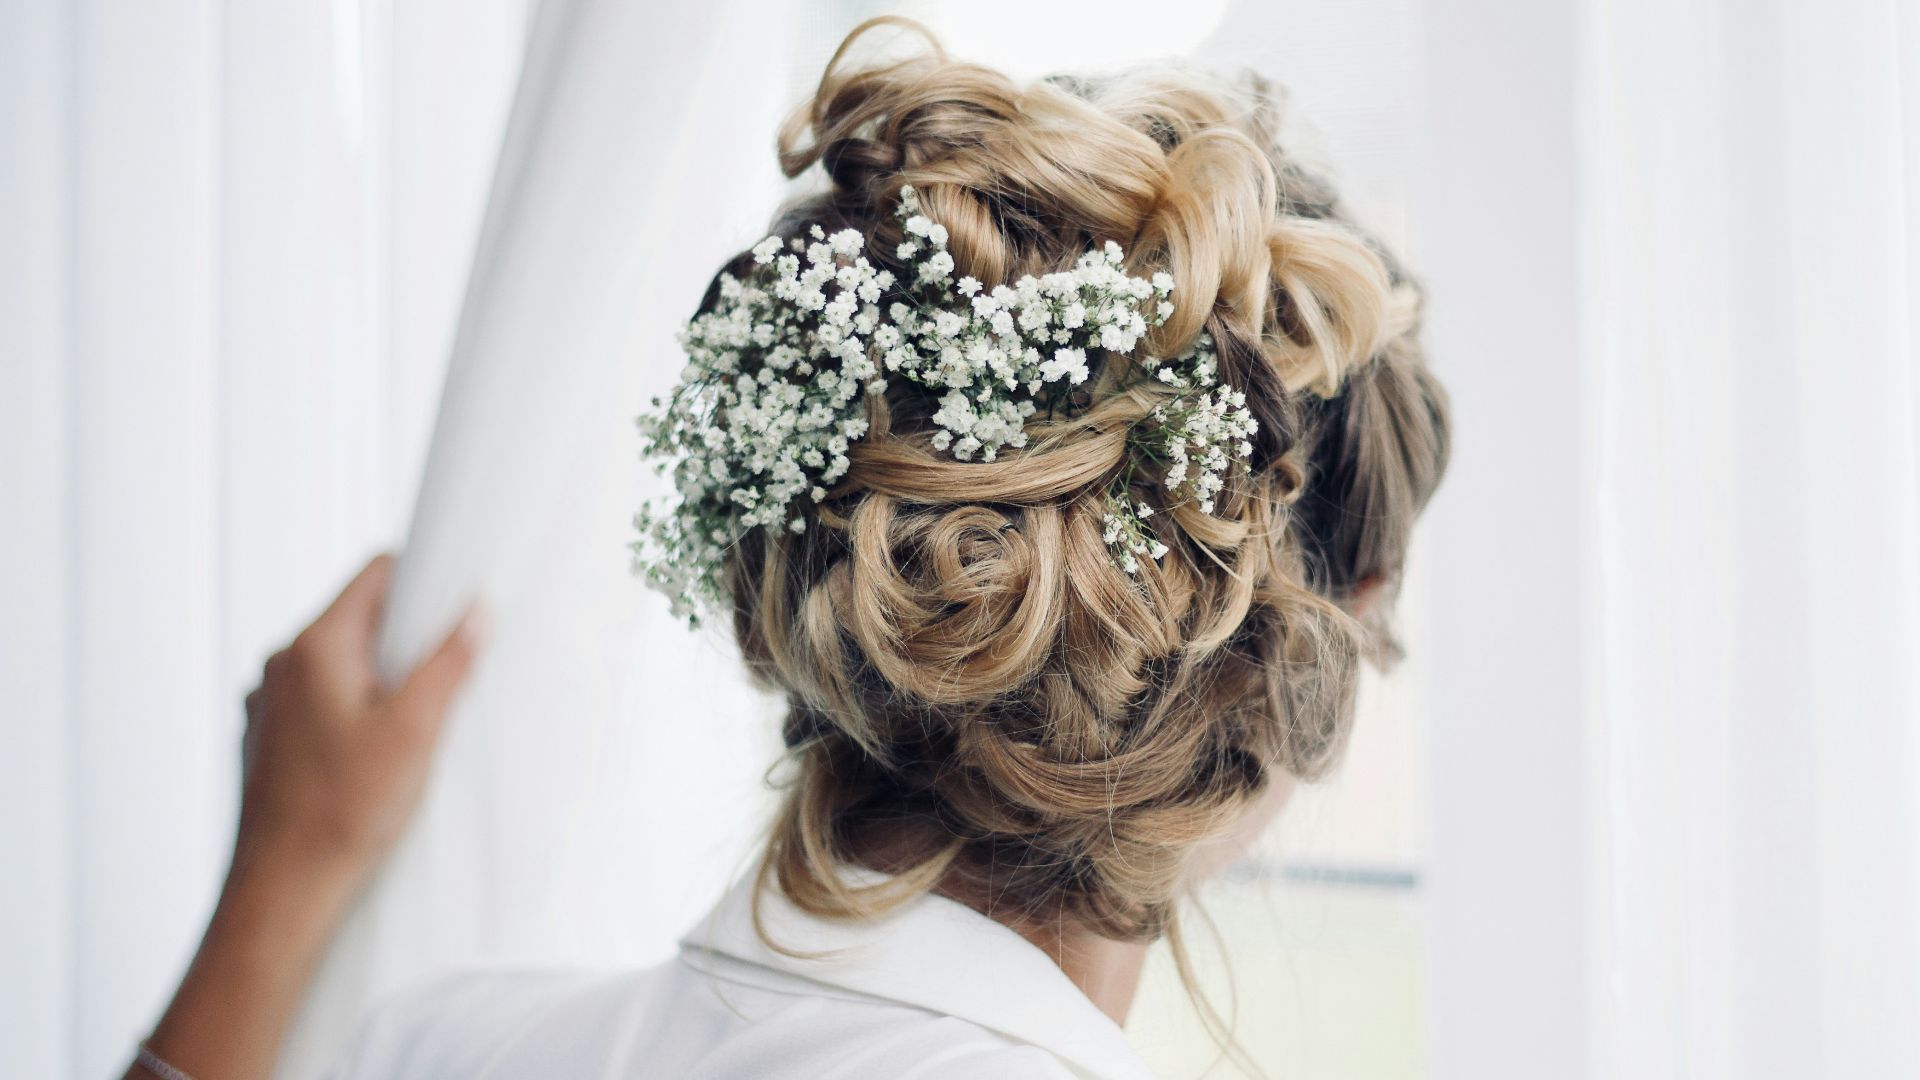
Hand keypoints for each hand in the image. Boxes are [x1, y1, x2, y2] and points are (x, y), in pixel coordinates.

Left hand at [130, 554, 483, 1079]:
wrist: (283, 889)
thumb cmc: (343, 813)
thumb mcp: (415, 731)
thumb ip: (448, 663)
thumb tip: (476, 611)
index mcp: (315, 648)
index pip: (375, 574)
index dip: (423, 580)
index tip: (458, 605)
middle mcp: (281, 665)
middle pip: (359, 616)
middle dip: (407, 635)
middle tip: (448, 670)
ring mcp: (269, 703)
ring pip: (339, 661)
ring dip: (380, 675)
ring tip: (416, 720)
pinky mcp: (268, 738)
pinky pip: (320, 698)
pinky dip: (354, 707)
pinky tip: (379, 752)